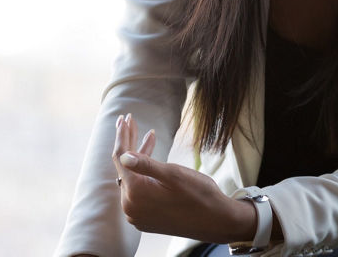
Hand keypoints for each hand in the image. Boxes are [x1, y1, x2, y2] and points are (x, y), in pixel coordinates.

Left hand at [111, 114, 258, 244]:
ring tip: (150, 136)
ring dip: (138, 157)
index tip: (125, 117)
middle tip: (130, 120)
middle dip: (128, 143)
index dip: (123, 136)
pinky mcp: (145, 218)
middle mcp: (130, 207)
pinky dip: (143, 174)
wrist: (216, 221)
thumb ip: (145, 164)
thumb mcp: (173, 174)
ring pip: (132, 179)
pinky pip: (138, 191)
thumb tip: (123, 156)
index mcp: (135, 194)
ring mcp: (137, 215)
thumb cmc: (199, 195)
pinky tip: (152, 160)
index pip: (121, 158)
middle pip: (124, 168)